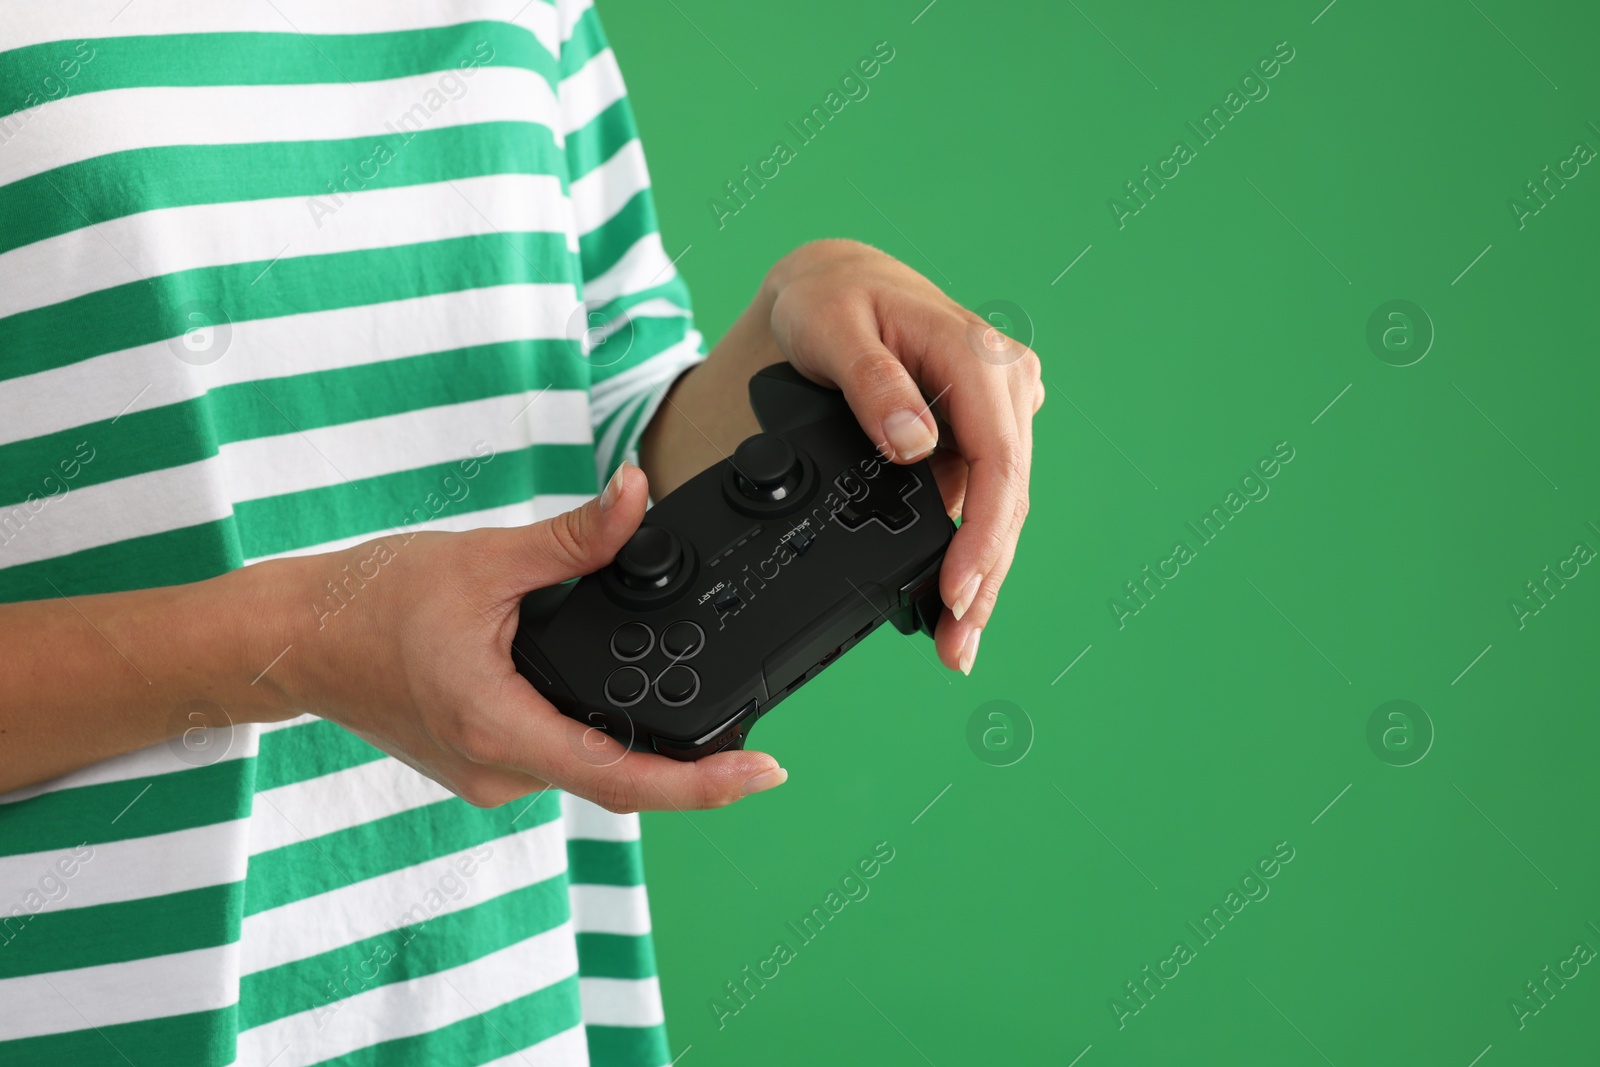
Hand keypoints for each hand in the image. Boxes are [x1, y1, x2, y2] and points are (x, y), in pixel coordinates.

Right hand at [277, 463, 786, 812]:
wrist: (293, 637)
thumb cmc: (367, 602)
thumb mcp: (483, 559)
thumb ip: (572, 538)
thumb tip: (636, 498)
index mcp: (499, 727)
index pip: (623, 779)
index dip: (702, 785)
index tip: (762, 774)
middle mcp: (497, 769)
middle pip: (617, 779)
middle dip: (687, 762)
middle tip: (750, 735)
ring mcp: (487, 774)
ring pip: (586, 766)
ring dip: (637, 741)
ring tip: (692, 707)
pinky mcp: (481, 761)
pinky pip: (557, 755)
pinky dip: (595, 730)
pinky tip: (617, 694)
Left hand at [765, 240, 1042, 674]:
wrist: (836, 285)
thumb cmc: (832, 300)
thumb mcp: (832, 330)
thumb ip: (873, 385)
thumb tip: (914, 443)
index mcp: (978, 357)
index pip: (999, 460)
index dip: (981, 536)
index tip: (956, 591)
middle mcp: (1004, 382)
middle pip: (1009, 497)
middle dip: (984, 579)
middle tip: (956, 646)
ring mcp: (999, 408)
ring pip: (1001, 507)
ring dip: (981, 575)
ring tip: (954, 642)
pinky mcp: (984, 430)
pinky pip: (984, 497)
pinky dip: (968, 548)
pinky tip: (951, 599)